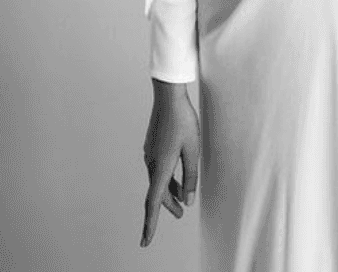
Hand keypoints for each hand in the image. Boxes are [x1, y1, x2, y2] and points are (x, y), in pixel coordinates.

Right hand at [140, 83, 198, 245]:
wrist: (169, 96)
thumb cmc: (183, 121)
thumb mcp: (193, 150)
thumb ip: (191, 177)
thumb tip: (188, 200)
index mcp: (160, 166)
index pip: (153, 202)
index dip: (150, 224)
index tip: (145, 242)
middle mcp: (151, 162)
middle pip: (157, 192)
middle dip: (168, 206)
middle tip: (181, 214)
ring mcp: (150, 154)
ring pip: (158, 180)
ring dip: (169, 191)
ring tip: (182, 199)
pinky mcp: (152, 146)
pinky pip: (158, 168)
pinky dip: (166, 178)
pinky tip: (177, 176)